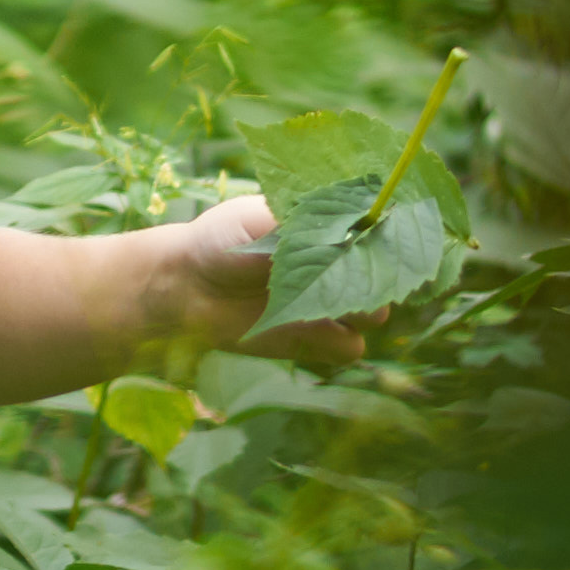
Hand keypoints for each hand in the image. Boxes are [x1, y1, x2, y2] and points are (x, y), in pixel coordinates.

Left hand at [137, 187, 364, 367]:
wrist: (184, 289)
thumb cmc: (219, 242)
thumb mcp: (257, 220)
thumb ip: (301, 225)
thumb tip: (349, 224)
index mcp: (329, 225)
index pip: (377, 229)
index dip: (385, 232)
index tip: (384, 235)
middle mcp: (338, 265)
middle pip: (385, 273)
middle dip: (379, 276)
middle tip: (359, 277)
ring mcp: (328, 303)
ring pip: (375, 313)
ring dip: (365, 311)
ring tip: (339, 304)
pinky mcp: (314, 341)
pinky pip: (349, 349)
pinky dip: (342, 342)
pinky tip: (318, 329)